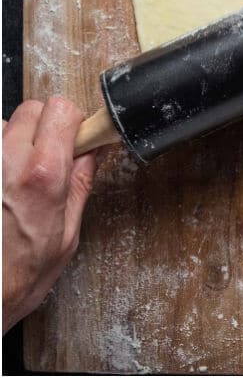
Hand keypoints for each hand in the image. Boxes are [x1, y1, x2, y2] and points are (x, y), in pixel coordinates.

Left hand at [2, 97, 97, 332]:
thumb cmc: (16, 276)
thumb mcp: (68, 233)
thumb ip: (80, 184)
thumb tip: (91, 153)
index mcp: (43, 175)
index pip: (61, 110)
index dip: (75, 121)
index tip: (79, 137)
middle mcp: (7, 163)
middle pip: (32, 109)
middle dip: (47, 125)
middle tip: (53, 155)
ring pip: (5, 126)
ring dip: (17, 141)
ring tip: (20, 177)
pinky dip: (0, 158)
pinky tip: (3, 187)